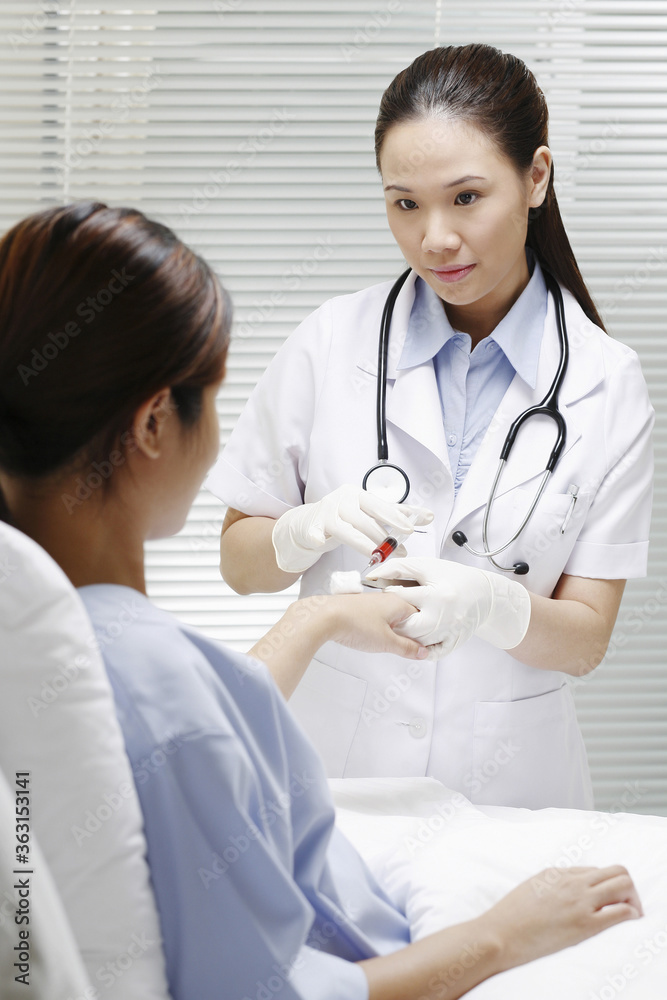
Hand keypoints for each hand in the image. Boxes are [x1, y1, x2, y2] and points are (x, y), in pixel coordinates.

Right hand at [271, 484, 432, 572]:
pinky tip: (320, 541)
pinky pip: (314, 533)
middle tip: (399, 551)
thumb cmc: (344, 517)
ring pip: (346, 530)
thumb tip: (427, 516)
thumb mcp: (368, 512)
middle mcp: (341, 500)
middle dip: (383, 537)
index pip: (379, 505)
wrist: (309, 522)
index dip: (395, 517)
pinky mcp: (312, 527)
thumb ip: (395, 514)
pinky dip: (317, 537)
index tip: (410, 529)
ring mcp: (325, 513)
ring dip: (363, 544)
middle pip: (364, 520)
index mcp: (357, 494)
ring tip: (377, 556)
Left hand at [325, 592, 427, 659]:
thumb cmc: (354, 623)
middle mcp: (386, 599)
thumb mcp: (386, 642)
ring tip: (386, 644)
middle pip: (406, 617)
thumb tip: (422, 651)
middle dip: (407, 633)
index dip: (423, 633)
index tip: (422, 648)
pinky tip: (372, 638)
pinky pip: (377, 618)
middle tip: (406, 649)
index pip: (420, 617)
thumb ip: (407, 648)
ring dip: (392, 632)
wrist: (324, 616)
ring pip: (390, 618)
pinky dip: (379, 629)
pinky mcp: (360, 608)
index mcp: (398, 603)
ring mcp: (372, 602)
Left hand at [367, 556, 530, 657]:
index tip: (385, 597)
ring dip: (406, 636)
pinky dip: (422, 648)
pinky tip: (417, 640)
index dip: (388, 597)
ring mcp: (449, 631)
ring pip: (418, 641)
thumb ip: (398, 568)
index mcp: (436, 595)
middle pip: (408, 627)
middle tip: (389, 618)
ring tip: (400, 626)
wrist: (486, 594)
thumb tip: (373, 575)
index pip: (401, 599)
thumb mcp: (427, 566)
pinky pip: (433, 652)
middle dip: (395, 623)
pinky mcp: (454, 641)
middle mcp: (444, 616)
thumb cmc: (455, 578)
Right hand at [483, 865, 642, 971]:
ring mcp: (580, 901)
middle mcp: (572, 882)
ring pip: (623, 884)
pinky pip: (621, 911)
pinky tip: (627, 921)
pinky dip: (631, 913)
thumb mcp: (531, 888)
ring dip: (632, 897)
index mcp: (557, 872)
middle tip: (625, 904)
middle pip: (616, 871)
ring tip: (629, 913)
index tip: (605, 900)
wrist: (501, 933)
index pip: (595, 871)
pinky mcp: (585, 923)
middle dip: (626, 886)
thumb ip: (552, 885)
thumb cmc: (510, 916)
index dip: (604, 886)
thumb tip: (566, 891)